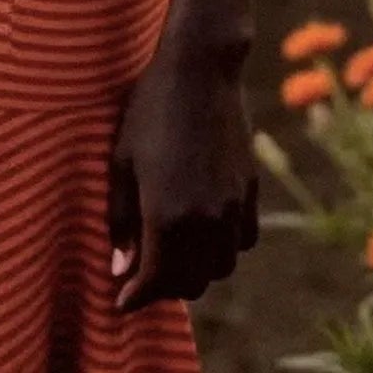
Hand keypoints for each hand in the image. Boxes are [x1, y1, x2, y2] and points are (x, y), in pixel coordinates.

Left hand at [107, 38, 258, 315]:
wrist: (200, 70)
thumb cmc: (148, 111)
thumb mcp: (120, 163)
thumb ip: (121, 221)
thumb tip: (120, 268)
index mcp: (167, 217)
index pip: (154, 282)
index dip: (134, 297)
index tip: (120, 302)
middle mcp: (206, 221)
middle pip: (190, 284)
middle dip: (163, 288)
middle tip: (141, 276)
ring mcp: (234, 207)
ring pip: (220, 268)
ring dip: (195, 271)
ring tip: (171, 255)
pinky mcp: (252, 191)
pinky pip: (243, 241)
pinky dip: (223, 248)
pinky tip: (203, 230)